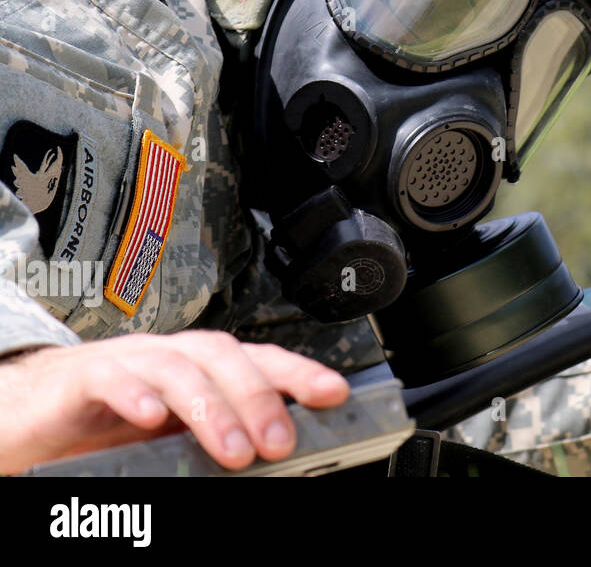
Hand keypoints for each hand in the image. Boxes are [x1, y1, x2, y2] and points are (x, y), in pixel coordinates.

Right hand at [0, 330, 348, 474]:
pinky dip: (136, 395)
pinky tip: (151, 420)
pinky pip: (113, 377)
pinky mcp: (83, 378)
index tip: (334, 394)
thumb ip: (219, 439)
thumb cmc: (107, 423)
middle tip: (279, 442)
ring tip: (232, 448)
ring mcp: (129, 361)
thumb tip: (276, 461)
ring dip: (210, 406)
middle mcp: (171, 355)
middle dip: (260, 397)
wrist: (32, 411)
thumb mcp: (174, 436)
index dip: (298, 372)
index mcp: (200, 367)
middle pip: (225, 358)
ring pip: (178, 368)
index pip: (260, 360)